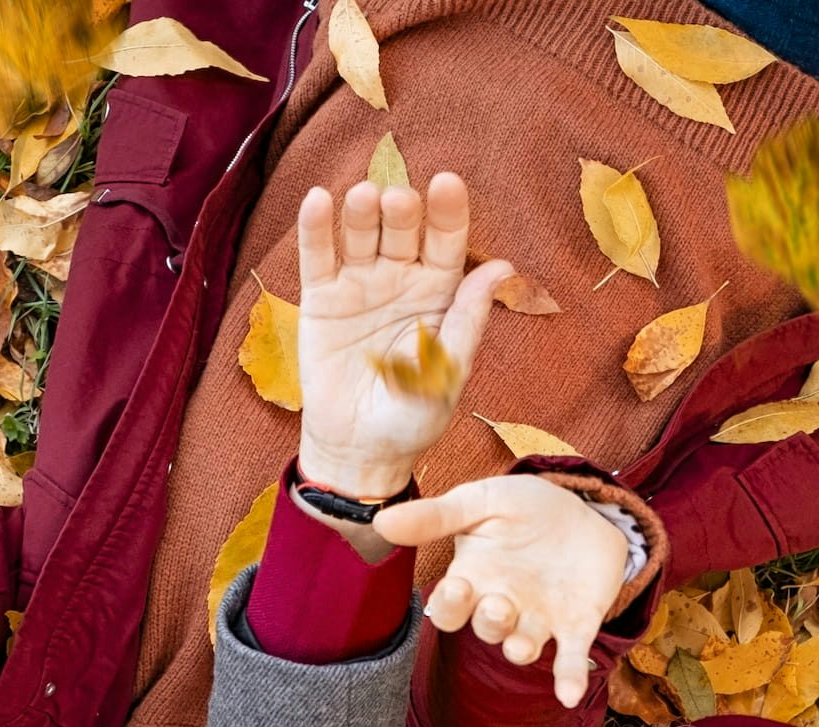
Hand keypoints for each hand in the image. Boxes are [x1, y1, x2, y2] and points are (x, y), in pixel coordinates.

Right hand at [294, 172, 514, 499]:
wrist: (360, 451)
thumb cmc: (414, 418)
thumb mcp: (448, 374)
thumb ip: (468, 320)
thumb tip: (502, 267)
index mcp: (440, 292)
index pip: (447, 241)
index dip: (448, 211)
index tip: (446, 184)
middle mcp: (401, 277)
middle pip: (403, 229)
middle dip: (401, 210)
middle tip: (398, 201)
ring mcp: (360, 283)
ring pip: (361, 233)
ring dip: (361, 210)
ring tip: (362, 198)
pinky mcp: (321, 297)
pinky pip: (318, 256)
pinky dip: (317, 227)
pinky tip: (319, 200)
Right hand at [377, 475, 633, 708]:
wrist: (583, 512)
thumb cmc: (523, 509)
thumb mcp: (481, 502)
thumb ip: (437, 516)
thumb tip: (382, 520)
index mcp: (473, 580)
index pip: (451, 607)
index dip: (451, 604)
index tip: (457, 587)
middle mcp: (501, 607)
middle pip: (486, 629)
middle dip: (490, 622)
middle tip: (498, 604)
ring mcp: (538, 620)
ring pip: (521, 647)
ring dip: (520, 649)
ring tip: (520, 646)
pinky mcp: (576, 627)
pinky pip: (570, 659)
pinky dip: (570, 677)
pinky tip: (571, 695)